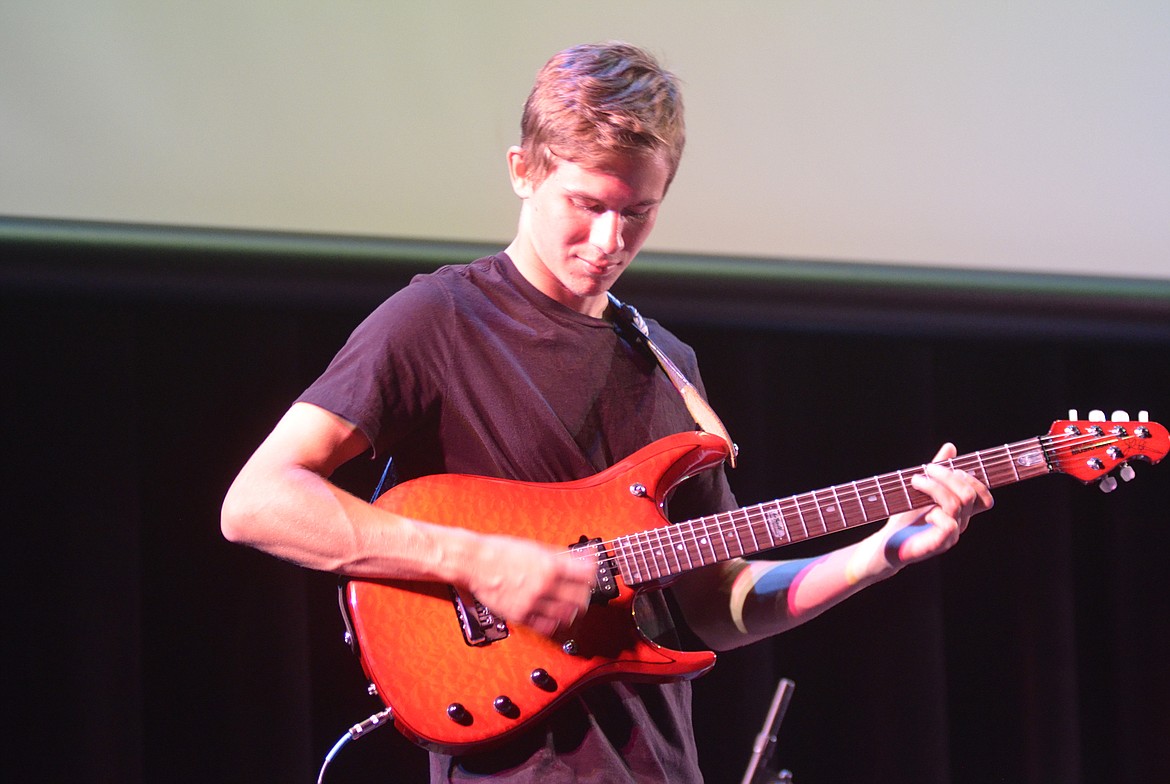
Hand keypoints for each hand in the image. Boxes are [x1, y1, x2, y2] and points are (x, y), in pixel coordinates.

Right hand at [463, 534, 596, 637]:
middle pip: (580, 598)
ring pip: (567, 615)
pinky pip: (547, 627)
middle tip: (584, 591)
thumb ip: (560, 556)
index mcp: (550, 566)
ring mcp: (533, 603)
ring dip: (574, 611)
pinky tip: (557, 617)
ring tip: (573, 606)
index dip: (593, 574)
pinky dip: (556, 623)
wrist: (475, 562)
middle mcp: (544, 586)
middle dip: (586, 594)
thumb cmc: (501, 551)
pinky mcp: (521, 616)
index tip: (593, 574)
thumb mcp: (536, 547)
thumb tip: (581, 560)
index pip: (586, 575)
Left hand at [875, 442, 993, 569]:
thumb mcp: (920, 489)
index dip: (972, 479)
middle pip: (970, 494)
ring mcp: (950, 535)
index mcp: (960, 511)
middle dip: (948, 476)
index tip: (948, 467)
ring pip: (957, 504)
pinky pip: (949, 525)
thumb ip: (937, 471)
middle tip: (926, 470)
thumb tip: (951, 447)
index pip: (984, 497)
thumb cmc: (905, 517)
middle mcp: (960, 523)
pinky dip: (936, 512)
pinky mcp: (938, 545)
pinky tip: (924, 512)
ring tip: (915, 482)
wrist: (885, 544)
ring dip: (935, 487)